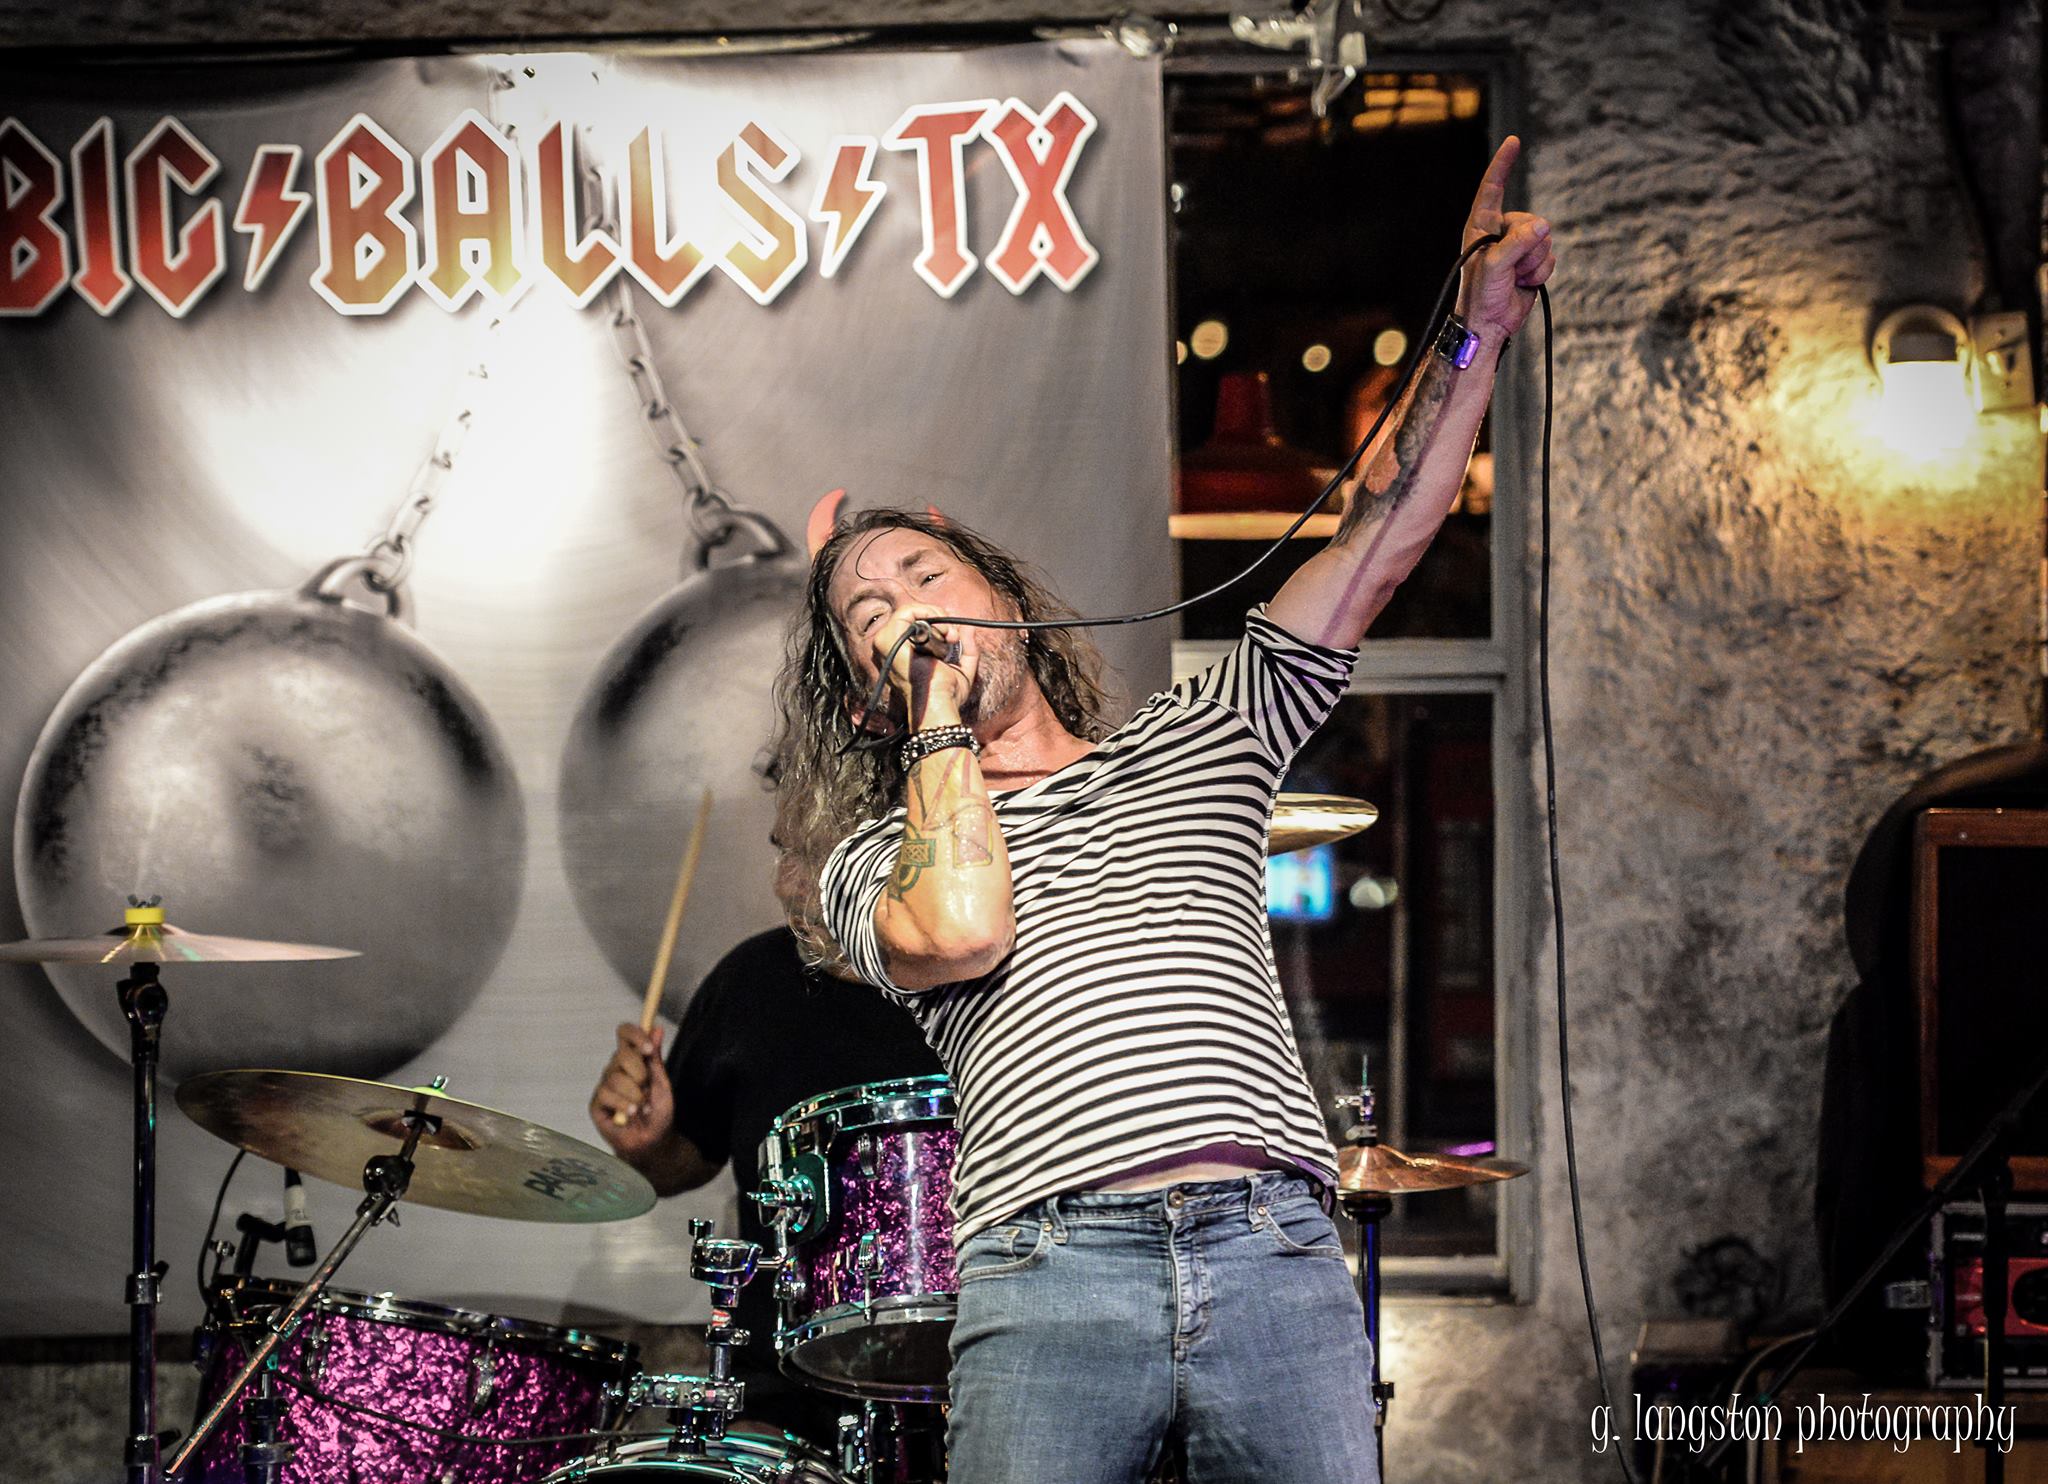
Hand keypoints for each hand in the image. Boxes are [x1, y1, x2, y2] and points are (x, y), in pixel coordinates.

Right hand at [589, 1022, 674, 1161]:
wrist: (653, 1142)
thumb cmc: (658, 1113)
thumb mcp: (662, 1083)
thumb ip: (656, 1058)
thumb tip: (656, 1028)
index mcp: (632, 1060)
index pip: (624, 1033)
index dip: (635, 1036)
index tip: (648, 1050)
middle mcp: (616, 1069)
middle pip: (621, 1054)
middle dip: (640, 1073)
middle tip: (647, 1089)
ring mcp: (605, 1086)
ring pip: (615, 1078)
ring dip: (635, 1094)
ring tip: (642, 1108)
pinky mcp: (596, 1104)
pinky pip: (606, 1094)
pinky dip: (624, 1105)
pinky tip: (632, 1114)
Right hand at [871, 602, 978, 725]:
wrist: (938, 702)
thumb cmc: (947, 694)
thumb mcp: (962, 668)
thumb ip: (966, 646)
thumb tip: (969, 627)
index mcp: (902, 656)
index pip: (914, 626)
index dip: (936, 625)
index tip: (954, 636)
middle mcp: (890, 649)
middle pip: (911, 617)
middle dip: (938, 619)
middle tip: (953, 635)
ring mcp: (885, 644)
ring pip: (909, 611)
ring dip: (935, 616)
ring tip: (949, 634)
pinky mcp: (888, 639)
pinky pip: (906, 612)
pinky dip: (928, 614)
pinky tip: (942, 630)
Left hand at [1455, 136, 1554, 342]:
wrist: (1489, 323)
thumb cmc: (1481, 294)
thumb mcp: (1494, 266)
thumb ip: (1517, 243)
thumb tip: (1544, 225)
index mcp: (1481, 225)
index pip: (1493, 188)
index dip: (1503, 165)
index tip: (1513, 142)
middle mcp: (1500, 232)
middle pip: (1531, 221)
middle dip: (1526, 247)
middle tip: (1508, 269)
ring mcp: (1518, 246)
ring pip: (1544, 240)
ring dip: (1532, 263)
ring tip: (1513, 279)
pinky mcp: (1532, 261)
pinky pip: (1549, 257)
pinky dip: (1539, 273)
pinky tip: (1523, 284)